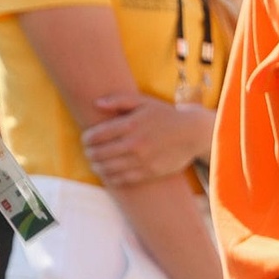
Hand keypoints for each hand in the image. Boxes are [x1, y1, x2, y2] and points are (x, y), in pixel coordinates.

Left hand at [81, 94, 213, 186]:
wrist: (193, 132)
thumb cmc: (164, 115)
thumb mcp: (143, 101)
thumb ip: (118, 100)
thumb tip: (96, 103)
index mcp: (130, 125)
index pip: (96, 136)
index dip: (86, 139)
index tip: (85, 140)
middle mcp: (135, 144)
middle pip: (99, 153)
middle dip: (89, 154)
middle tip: (88, 153)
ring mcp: (143, 160)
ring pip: (108, 168)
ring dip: (97, 167)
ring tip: (94, 163)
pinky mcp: (150, 172)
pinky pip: (123, 179)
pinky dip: (111, 178)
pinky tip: (107, 174)